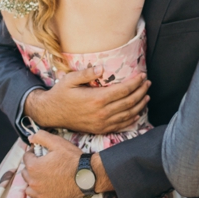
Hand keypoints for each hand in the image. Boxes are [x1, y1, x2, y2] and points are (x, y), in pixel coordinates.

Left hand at [23, 130, 83, 197]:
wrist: (87, 175)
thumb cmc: (72, 159)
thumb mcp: (58, 142)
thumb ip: (41, 137)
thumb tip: (30, 136)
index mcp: (34, 167)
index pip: (26, 157)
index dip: (33, 152)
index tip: (41, 151)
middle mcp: (34, 182)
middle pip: (25, 173)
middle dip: (32, 167)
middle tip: (44, 163)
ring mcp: (41, 194)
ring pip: (29, 188)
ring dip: (34, 182)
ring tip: (44, 176)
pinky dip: (42, 195)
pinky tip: (49, 189)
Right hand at [25, 67, 148, 133]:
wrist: (51, 114)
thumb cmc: (61, 94)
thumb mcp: (70, 79)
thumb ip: (86, 73)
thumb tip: (101, 68)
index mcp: (96, 99)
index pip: (123, 90)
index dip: (135, 82)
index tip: (142, 75)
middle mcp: (101, 113)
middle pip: (129, 102)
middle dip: (141, 91)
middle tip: (148, 83)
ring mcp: (101, 123)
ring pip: (128, 115)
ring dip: (140, 105)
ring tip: (147, 96)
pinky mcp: (99, 129)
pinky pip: (120, 126)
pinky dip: (131, 120)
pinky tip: (138, 113)